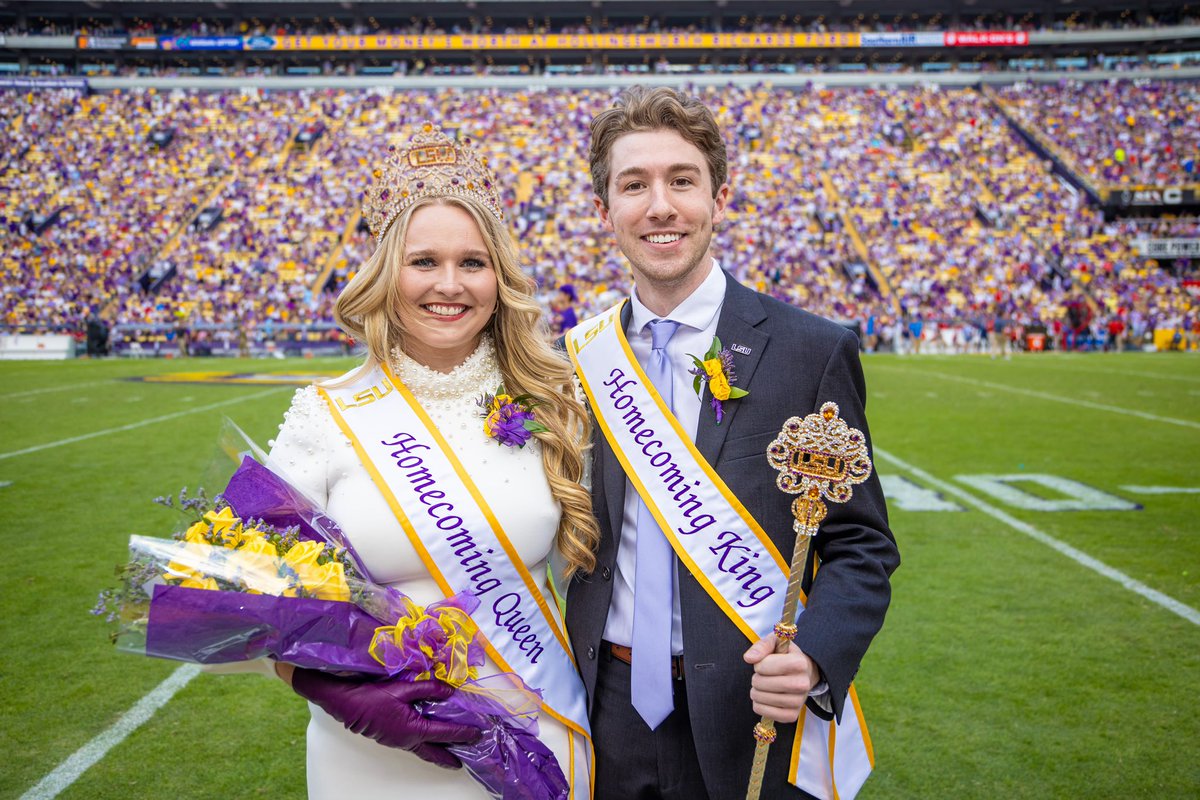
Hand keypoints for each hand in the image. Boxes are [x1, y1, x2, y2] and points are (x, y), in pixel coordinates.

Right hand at [289, 667, 480, 767]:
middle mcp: (407, 740)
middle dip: (450, 757)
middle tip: (464, 759)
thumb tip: (450, 690)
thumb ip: (429, 689)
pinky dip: (425, 745)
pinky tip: (427, 740)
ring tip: (450, 754)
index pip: (444, 733)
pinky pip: (413, 745)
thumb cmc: (372, 696)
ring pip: (423, 750)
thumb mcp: (403, 688)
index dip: (462, 733)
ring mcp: (397, 741)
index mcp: (412, 730)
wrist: (344, 702)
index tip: (476, 733)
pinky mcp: (390, 737)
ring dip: (438, 752)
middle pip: (434, 753)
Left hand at [743, 633, 820, 723]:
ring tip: (765, 686)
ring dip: (756, 691)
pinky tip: (766, 698)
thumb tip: (749, 658)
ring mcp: (798, 701)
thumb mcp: (776, 642)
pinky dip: (759, 705)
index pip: (763, 666)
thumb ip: (762, 646)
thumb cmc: (786, 655)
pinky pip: (765, 712)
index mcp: (799, 663)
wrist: (804, 673)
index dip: (759, 664)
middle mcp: (802, 684)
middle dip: (756, 678)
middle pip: (760, 683)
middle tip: (764, 675)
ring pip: (761, 698)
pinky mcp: (792, 715)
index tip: (767, 662)